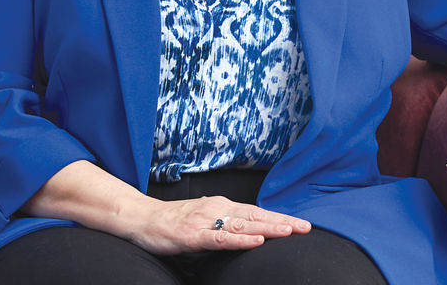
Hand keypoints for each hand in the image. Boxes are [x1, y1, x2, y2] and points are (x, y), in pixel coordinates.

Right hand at [124, 195, 310, 255]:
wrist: (140, 218)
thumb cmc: (172, 220)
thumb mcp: (203, 219)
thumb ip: (224, 223)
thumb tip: (248, 230)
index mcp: (220, 206)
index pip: (256, 212)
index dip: (279, 217)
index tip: (301, 224)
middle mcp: (216, 209)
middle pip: (255, 216)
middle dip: (282, 222)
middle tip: (306, 228)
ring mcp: (204, 222)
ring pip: (241, 225)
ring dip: (267, 227)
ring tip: (288, 231)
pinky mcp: (192, 235)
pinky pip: (220, 238)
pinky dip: (239, 240)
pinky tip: (255, 240)